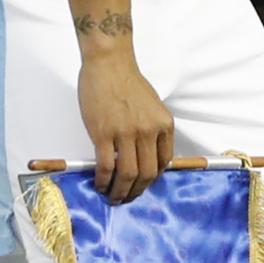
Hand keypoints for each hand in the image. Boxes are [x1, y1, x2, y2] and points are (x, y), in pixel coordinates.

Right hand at [76, 46, 175, 202]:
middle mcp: (148, 131)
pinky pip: (105, 166)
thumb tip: (146, 155)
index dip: (153, 179)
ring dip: (120, 192)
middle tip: (127, 198)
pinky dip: (103, 181)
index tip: (143, 185)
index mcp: (163, 125)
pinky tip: (99, 184)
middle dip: (137, 191)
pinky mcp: (103, 133)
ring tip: (113, 197)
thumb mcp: (152, 107)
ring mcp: (126, 133)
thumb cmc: (127, 82)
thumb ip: (152, 130)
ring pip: (127, 175)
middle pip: (147, 174)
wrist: (109, 64)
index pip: (164, 163)